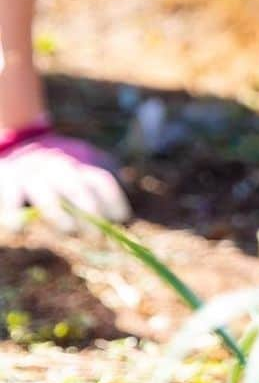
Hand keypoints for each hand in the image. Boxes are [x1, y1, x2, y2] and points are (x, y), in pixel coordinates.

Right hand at [0, 125, 130, 232]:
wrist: (17, 143)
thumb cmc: (55, 169)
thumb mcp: (80, 169)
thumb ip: (99, 187)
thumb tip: (122, 219)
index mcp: (79, 164)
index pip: (101, 181)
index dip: (114, 200)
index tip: (122, 220)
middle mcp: (58, 167)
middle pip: (78, 188)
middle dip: (90, 214)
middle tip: (98, 239)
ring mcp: (33, 173)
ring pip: (48, 194)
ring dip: (59, 214)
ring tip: (68, 231)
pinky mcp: (8, 179)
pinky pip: (11, 197)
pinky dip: (13, 214)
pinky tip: (19, 230)